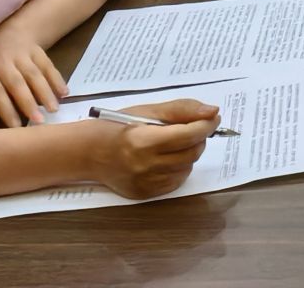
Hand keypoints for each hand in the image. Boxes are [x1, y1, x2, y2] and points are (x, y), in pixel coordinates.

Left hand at [0, 19, 67, 126]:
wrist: (9, 34)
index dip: (6, 109)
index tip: (16, 127)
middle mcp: (1, 60)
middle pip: (17, 83)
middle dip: (29, 103)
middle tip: (39, 121)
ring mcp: (21, 53)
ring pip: (34, 74)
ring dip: (45, 92)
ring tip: (54, 109)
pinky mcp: (37, 50)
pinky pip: (48, 65)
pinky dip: (57, 79)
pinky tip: (64, 93)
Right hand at [87, 100, 219, 199]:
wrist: (90, 153)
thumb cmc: (119, 127)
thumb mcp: (148, 111)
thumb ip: (182, 109)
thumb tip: (212, 111)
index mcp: (144, 141)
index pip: (188, 135)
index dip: (206, 125)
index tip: (213, 117)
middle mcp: (145, 166)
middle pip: (191, 153)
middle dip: (199, 138)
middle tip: (193, 128)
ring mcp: (145, 183)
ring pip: (187, 168)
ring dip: (189, 153)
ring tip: (175, 143)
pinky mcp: (145, 195)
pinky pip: (175, 182)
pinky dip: (179, 168)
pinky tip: (167, 159)